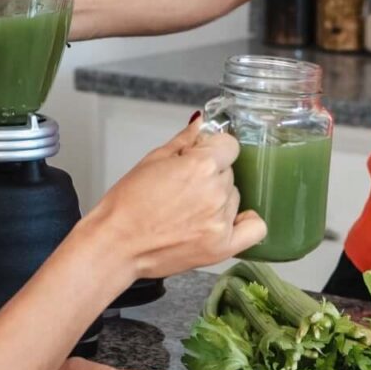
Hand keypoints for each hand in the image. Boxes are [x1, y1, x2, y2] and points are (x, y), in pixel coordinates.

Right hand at [91, 115, 266, 280]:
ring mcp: (221, 221)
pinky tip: (225, 220)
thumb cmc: (126, 204)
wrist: (115, 244)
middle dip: (211, 175)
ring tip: (190, 210)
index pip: (229, 145)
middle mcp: (215, 192)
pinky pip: (255, 229)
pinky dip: (245, 223)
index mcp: (200, 165)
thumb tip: (201, 123)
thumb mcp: (152, 160)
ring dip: (220, 199)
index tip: (201, 155)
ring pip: (235, 197)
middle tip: (184, 188)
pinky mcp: (222, 246)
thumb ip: (184, 140)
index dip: (213, 148)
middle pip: (230, 172)